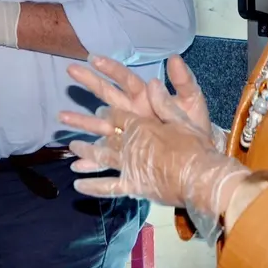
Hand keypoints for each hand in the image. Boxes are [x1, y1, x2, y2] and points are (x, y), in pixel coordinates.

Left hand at [60, 80, 248, 244]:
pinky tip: (77, 184)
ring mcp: (128, 164)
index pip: (118, 115)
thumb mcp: (183, 118)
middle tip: (65, 118)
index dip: (107, 112)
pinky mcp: (133, 185)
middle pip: (103, 130)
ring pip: (100, 154)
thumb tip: (152, 80)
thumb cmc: (195, 147)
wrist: (202, 178)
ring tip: (71, 146)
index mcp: (141, 124)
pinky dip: (92, 185)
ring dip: (84, 149)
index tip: (99, 111)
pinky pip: (109, 186)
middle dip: (83, 122)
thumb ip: (165, 100)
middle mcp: (129, 142)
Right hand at [68, 54, 225, 152]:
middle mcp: (132, 113)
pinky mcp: (129, 156)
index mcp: (145, 97)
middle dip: (89, 82)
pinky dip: (92, 162)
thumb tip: (174, 57)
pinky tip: (76, 162)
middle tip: (70, 70)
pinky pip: (107, 158)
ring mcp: (127, 135)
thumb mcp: (192, 103)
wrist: (201, 161)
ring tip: (61, 116)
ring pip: (100, 125)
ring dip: (81, 121)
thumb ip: (184, 82)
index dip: (110, 68)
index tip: (93, 58)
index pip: (125, 79)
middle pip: (107, 95)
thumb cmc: (196, 129)